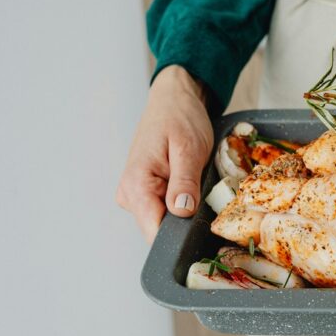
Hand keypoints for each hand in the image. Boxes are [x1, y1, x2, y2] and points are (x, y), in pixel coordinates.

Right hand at [116, 65, 213, 242]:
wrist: (174, 100)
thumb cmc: (181, 119)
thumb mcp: (189, 148)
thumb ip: (184, 182)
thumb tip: (181, 212)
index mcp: (136, 185)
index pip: (154, 233)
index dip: (181, 235)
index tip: (203, 226)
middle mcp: (129, 195)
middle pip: (161, 230)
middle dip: (186, 220)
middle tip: (205, 193)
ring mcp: (135, 195)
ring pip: (165, 221)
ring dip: (186, 208)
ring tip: (197, 181)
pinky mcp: (146, 193)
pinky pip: (165, 209)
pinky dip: (182, 201)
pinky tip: (190, 182)